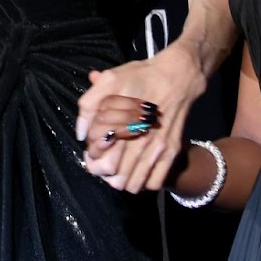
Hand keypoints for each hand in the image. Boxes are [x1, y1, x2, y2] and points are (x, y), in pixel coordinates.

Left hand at [76, 43, 202, 192]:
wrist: (177, 76)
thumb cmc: (141, 77)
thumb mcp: (110, 80)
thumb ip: (89, 105)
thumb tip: (82, 134)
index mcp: (122, 123)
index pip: (102, 159)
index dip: (93, 160)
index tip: (92, 152)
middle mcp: (141, 139)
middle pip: (116, 177)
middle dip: (104, 174)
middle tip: (104, 162)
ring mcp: (158, 147)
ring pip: (134, 184)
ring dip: (122, 181)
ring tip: (119, 169)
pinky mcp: (172, 151)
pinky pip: (155, 182)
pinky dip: (144, 182)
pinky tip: (138, 169)